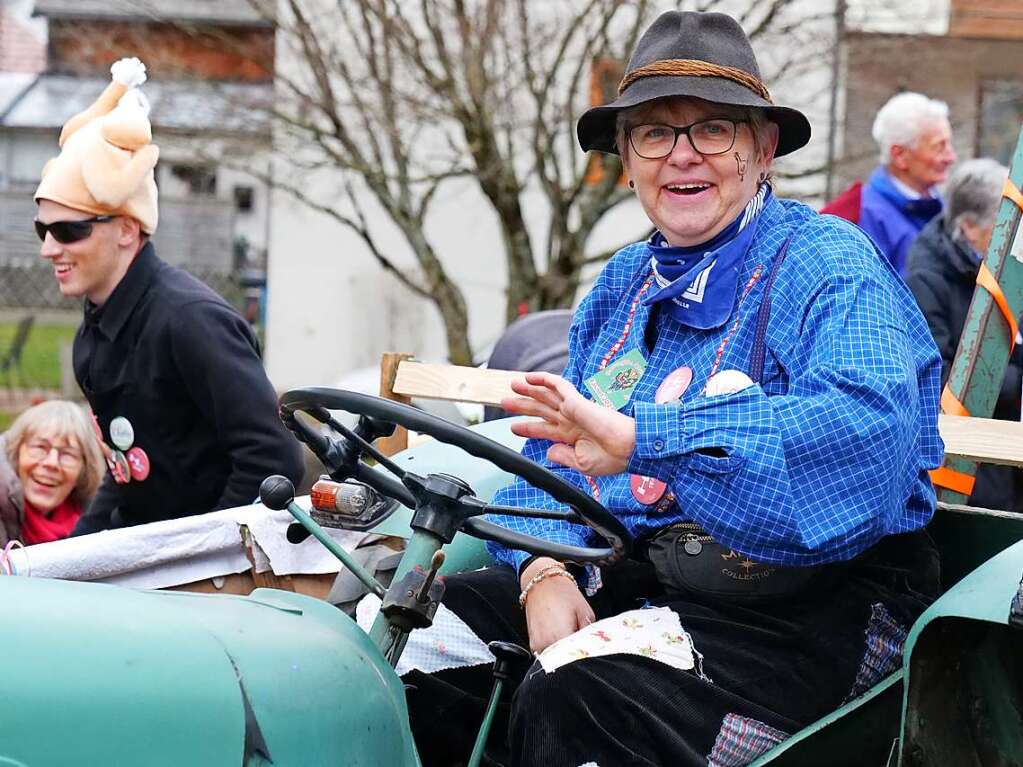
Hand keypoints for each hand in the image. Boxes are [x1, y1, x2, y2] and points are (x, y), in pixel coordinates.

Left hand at [502, 372, 635, 475]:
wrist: (628, 449)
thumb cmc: (613, 458)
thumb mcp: (582, 464)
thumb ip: (563, 456)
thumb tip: (549, 451)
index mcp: (572, 435)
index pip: (545, 429)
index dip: (528, 427)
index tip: (513, 427)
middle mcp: (571, 420)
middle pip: (541, 410)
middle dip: (522, 405)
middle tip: (505, 402)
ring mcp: (574, 409)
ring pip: (546, 396)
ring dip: (528, 390)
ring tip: (512, 385)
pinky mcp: (577, 401)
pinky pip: (558, 385)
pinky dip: (544, 379)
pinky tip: (531, 377)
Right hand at [520, 557, 594, 653]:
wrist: (542, 582)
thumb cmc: (562, 593)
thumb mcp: (584, 610)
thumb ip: (589, 632)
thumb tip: (593, 646)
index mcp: (560, 637)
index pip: (576, 657)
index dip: (585, 654)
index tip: (589, 649)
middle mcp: (546, 644)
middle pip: (565, 660)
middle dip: (575, 654)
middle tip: (582, 643)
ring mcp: (537, 645)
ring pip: (556, 659)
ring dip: (564, 653)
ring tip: (570, 639)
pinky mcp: (533, 644)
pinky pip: (547, 654)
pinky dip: (555, 649)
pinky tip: (560, 637)